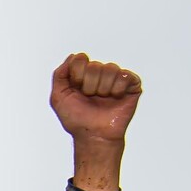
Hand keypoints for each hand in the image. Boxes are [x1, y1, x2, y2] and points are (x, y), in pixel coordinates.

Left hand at [51, 53, 139, 190]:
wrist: (94, 134)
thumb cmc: (77, 118)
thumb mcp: (58, 97)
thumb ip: (59, 75)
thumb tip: (73, 56)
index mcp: (83, 74)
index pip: (79, 59)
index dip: (76, 76)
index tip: (76, 90)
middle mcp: (100, 73)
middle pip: (94, 65)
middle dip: (88, 86)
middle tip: (90, 98)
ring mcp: (116, 77)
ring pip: (110, 68)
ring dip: (102, 89)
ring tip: (102, 99)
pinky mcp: (131, 83)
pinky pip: (124, 75)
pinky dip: (116, 90)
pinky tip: (115, 98)